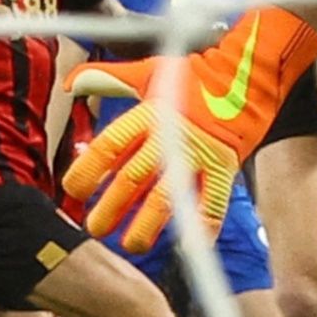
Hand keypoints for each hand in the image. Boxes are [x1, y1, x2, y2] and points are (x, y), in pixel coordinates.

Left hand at [62, 4, 316, 251]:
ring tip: (131, 245)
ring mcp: (199, 153)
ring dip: (147, 225)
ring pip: (168, 197)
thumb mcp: (148, 72)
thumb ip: (107, 79)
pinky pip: (212, 202)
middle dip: (111, 208)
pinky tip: (187, 244)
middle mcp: (171, 135)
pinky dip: (202, 226)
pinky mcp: (225, 166)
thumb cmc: (194, 75)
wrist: (246, 74)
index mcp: (150, 112)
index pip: (110, 145)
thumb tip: (70, 84)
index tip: (74, 190)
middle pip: (133, 177)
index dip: (88, 170)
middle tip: (95, 228)